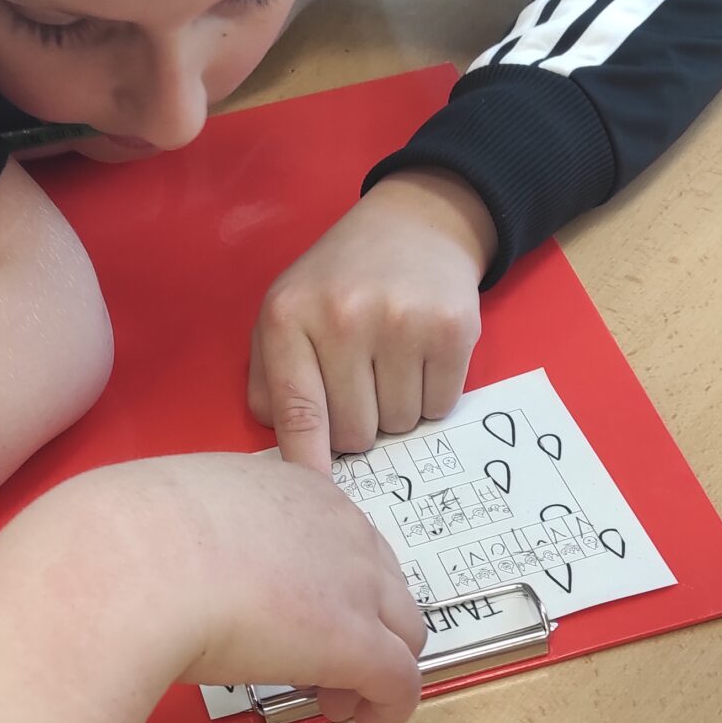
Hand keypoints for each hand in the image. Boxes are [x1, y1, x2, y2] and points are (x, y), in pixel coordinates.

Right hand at [25, 454, 428, 722]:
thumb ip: (197, 531)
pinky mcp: (357, 643)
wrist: (130, 566)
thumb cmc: (126, 540)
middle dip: (362, 625)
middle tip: (319, 665)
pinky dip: (390, 708)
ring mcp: (355, 584)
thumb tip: (177, 563)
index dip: (329, 584)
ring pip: (403, 630)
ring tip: (334, 700)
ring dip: (376, 669)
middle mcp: (338, 527)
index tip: (299, 614)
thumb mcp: (171, 512)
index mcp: (292, 487)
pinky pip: (400, 681)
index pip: (341, 538)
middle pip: (384, 581)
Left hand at [247, 171, 494, 472]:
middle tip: (361, 388)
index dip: (305, 464)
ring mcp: (401, 322)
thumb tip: (286, 449)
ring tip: (391, 364)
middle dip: (357, 427)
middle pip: (353, 433)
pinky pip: (440, 407)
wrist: (416, 223)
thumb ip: (270, 379)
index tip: (312, 499)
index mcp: (290, 315)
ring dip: (396, 412)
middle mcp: (343, 318)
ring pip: (398, 426)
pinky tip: (421, 358)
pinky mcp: (451, 330)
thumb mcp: (286, 310)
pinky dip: (432, 397)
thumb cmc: (339, 280)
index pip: (296, 412)